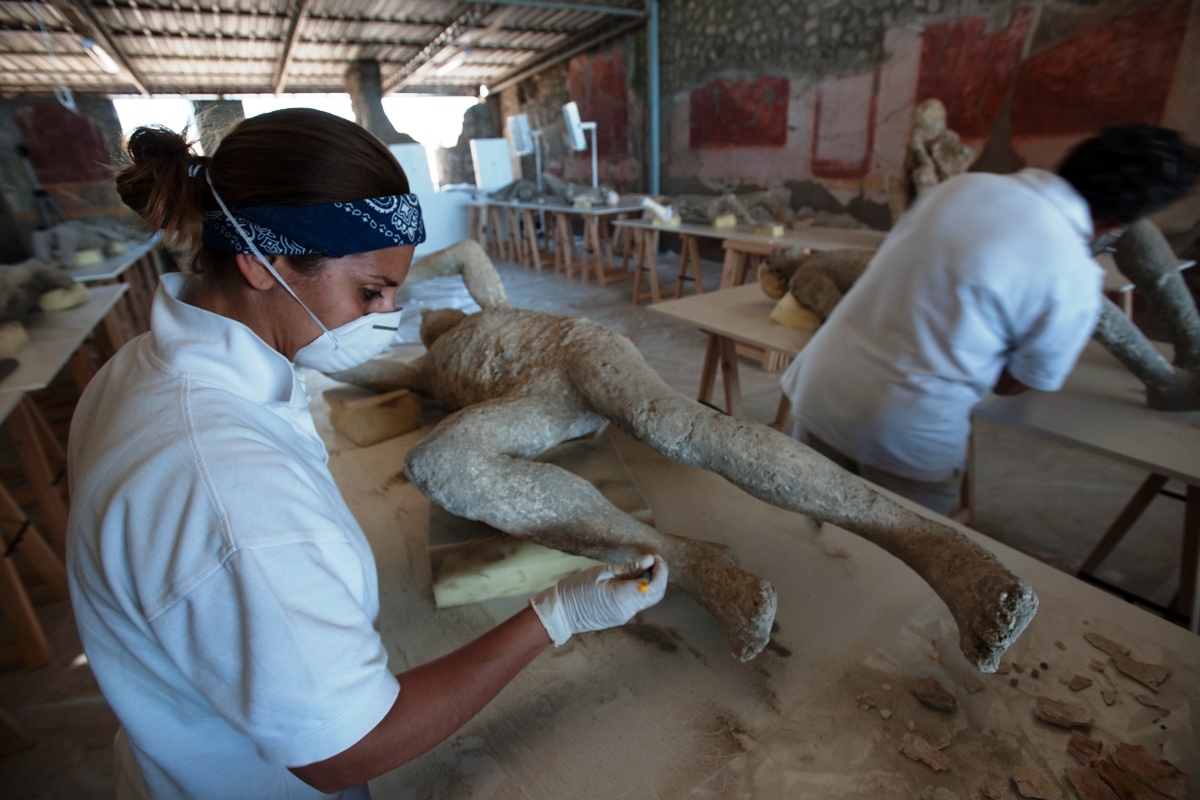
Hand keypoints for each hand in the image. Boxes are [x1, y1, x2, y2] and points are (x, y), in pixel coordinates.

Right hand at [530, 555, 667, 645]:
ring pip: (646, 598)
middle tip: (651, 560)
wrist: (559, 613)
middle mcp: (628, 611)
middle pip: (655, 594)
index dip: (661, 571)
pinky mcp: (619, 617)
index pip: (655, 587)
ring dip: (649, 582)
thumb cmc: (575, 589)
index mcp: (623, 599)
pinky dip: (638, 589)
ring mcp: (624, 616)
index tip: (655, 557)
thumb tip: (649, 561)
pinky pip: (636, 602)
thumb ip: (628, 568)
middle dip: (658, 576)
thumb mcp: (602, 572)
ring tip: (638, 566)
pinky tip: (629, 578)